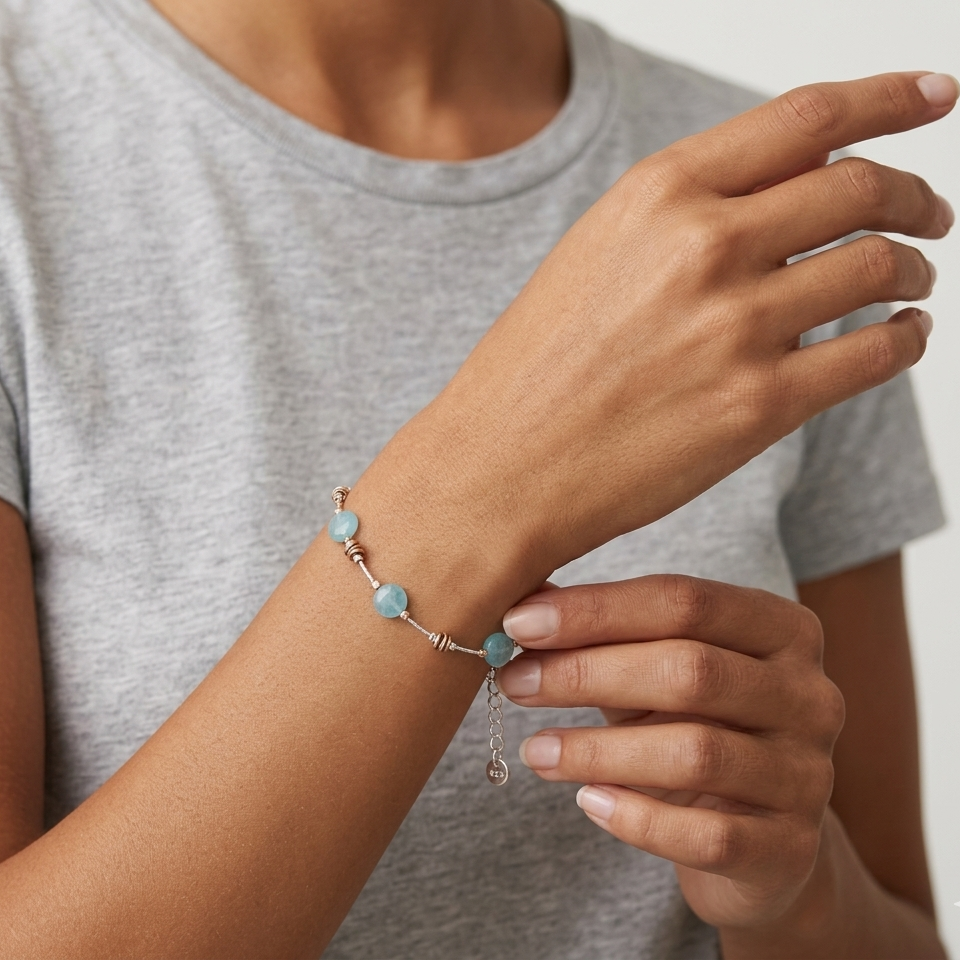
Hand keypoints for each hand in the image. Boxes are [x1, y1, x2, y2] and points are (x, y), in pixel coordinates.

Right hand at [358, 73, 954, 590]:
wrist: (496, 470)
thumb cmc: (533, 370)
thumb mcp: (596, 255)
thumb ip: (689, 213)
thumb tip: (793, 192)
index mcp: (656, 194)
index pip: (807, 118)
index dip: (888, 99)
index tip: (932, 96)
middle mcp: (703, 247)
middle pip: (860, 188)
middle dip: (914, 196)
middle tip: (929, 215)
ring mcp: (735, 328)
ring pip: (881, 267)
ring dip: (914, 271)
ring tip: (911, 283)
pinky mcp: (759, 407)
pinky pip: (876, 354)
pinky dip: (906, 341)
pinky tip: (899, 340)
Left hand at [497, 576, 844, 927]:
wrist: (753, 833)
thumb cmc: (691, 725)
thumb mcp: (653, 669)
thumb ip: (602, 633)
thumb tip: (523, 604)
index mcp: (782, 629)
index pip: (685, 600)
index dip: (597, 609)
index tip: (520, 622)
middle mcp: (810, 695)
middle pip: (691, 670)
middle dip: (588, 673)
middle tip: (515, 681)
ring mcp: (809, 774)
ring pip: (696, 751)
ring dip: (598, 749)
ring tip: (535, 750)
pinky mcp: (791, 848)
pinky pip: (708, 835)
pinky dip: (638, 818)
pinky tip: (587, 802)